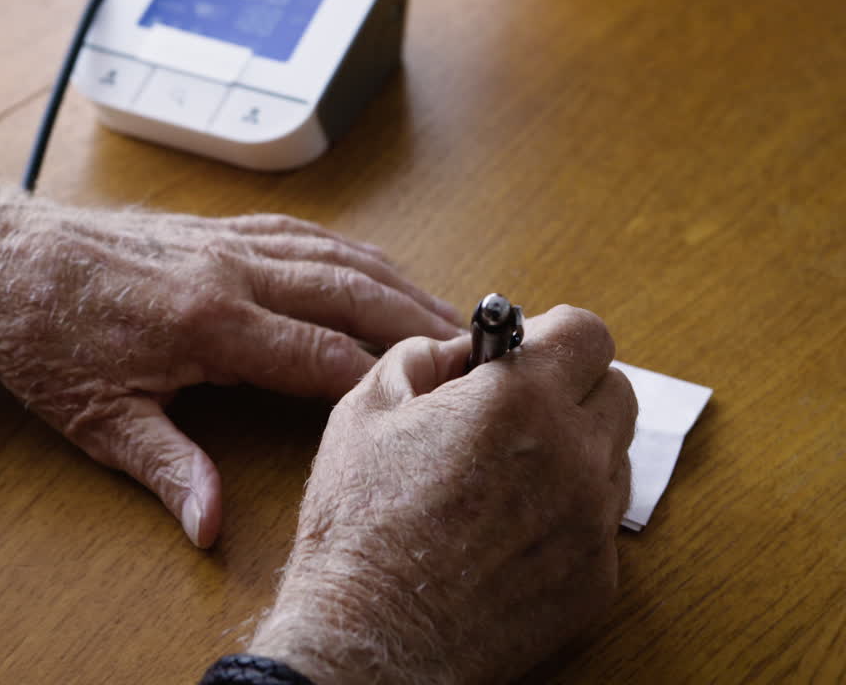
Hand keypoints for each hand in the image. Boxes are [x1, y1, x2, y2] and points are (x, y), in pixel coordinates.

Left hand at [0, 195, 462, 546]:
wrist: (6, 256)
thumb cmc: (48, 338)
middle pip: (353, 296)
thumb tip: (213, 526)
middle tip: (481, 347)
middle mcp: (235, 274)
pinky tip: (376, 268)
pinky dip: (353, 253)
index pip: (326, 356)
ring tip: (449, 311)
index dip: (388, 378)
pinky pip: (305, 234)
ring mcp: (229, 244)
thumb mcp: (100, 419)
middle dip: (421, 323)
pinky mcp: (218, 229)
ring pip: (339, 257)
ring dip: (399, 283)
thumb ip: (168, 470)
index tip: (443, 394)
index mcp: (213, 325)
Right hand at [249, 306, 635, 684]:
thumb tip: (456, 350)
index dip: (553, 335)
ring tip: (508, 476)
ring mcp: (591, 522)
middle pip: (615, 391)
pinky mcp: (598, 580)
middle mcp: (572, 455)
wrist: (371, 638)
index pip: (586, 334)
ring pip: (614, 457)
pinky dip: (568, 514)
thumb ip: (419, 358)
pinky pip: (601, 523)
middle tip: (515, 411)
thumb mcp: (363, 412)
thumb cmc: (358, 527)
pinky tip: (509, 531)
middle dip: (570, 388)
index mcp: (518, 400)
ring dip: (574, 450)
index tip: (528, 351)